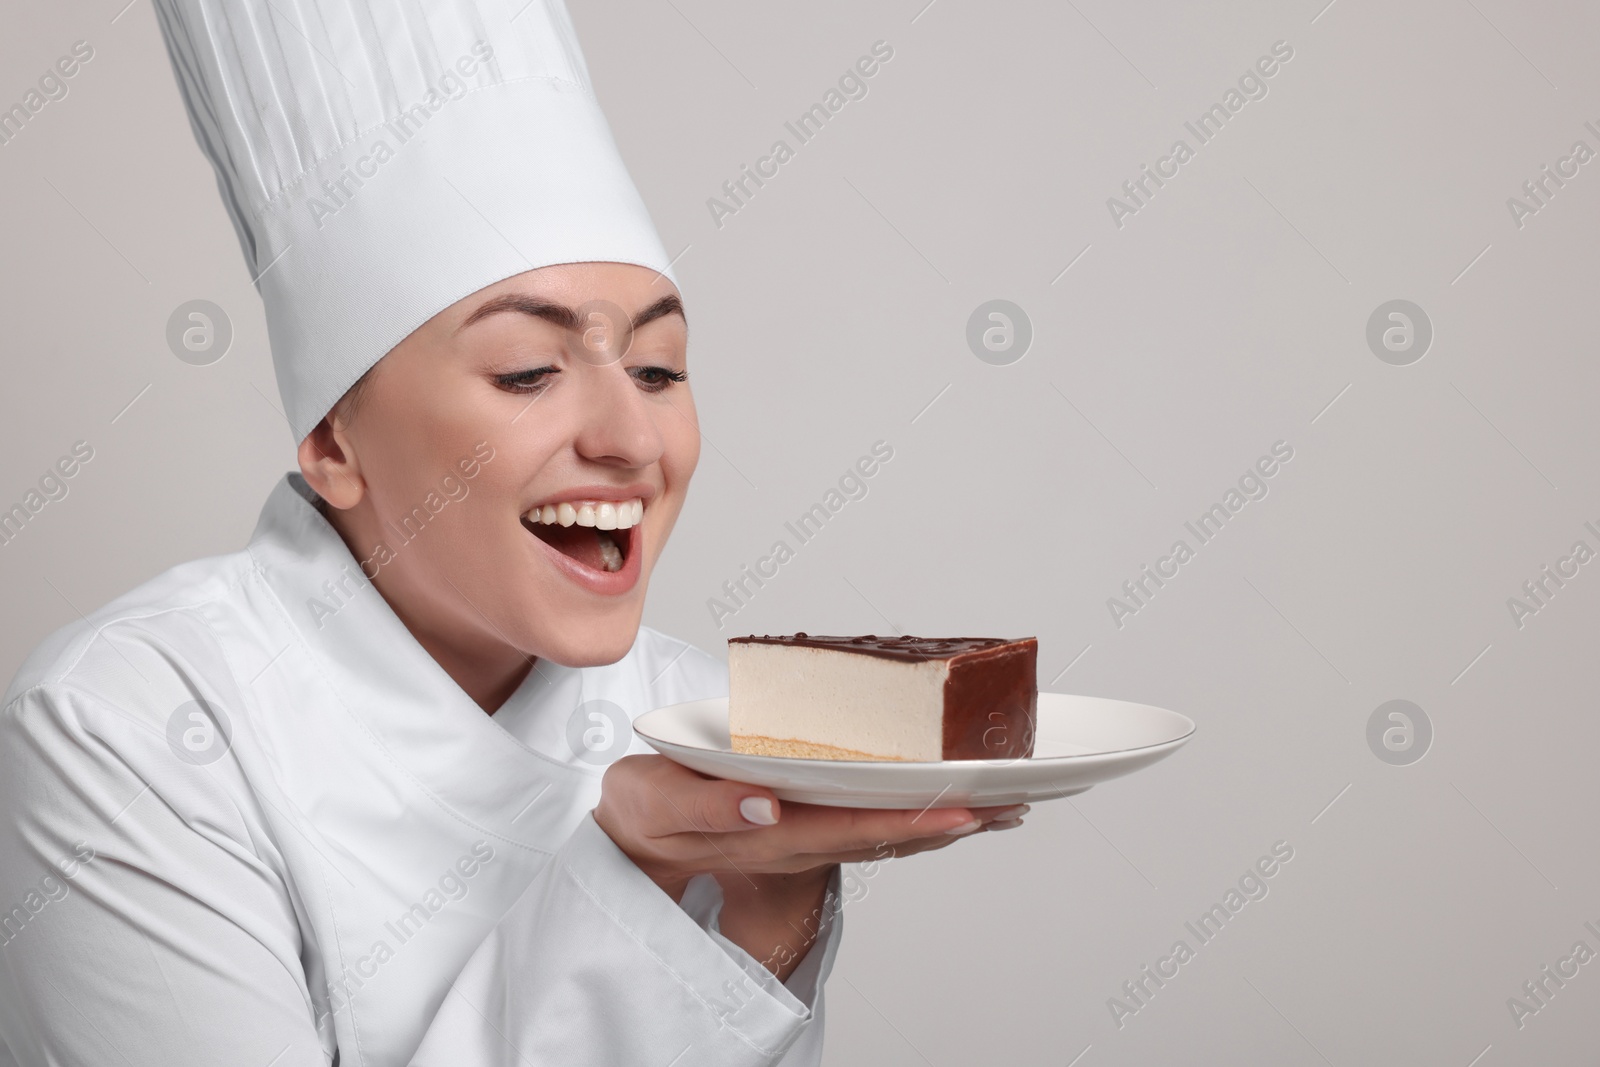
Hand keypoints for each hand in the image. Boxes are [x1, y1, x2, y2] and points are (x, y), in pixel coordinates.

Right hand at [592, 754, 1026, 901]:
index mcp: (764, 832)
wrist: (631, 829)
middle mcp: (796, 840)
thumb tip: (766, 802)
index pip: (848, 829)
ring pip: (886, 836)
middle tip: (1011, 802)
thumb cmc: (644, 808)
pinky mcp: (807, 827)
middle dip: (950, 823)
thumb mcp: (654, 801)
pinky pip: (871, 826)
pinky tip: (953, 806)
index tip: (961, 810)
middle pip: (884, 837)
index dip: (906, 821)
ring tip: (1003, 804)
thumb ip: (706, 804)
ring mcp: (805, 838)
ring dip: (944, 823)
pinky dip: (917, 817)